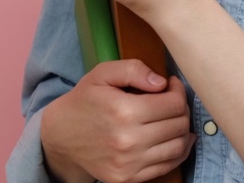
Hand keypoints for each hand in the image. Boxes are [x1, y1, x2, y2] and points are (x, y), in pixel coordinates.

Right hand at [41, 60, 194, 182]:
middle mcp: (128, 141)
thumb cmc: (84, 100)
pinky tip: (173, 138)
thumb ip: (133, 70)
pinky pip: (167, 166)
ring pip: (177, 146)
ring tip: (174, 119)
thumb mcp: (102, 73)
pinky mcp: (128, 178)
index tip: (171, 85)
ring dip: (183, 130)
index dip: (178, 91)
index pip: (174, 104)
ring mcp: (129, 163)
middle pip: (179, 125)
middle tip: (172, 100)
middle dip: (181, 109)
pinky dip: (177, 151)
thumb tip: (162, 83)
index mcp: (124, 111)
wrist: (60, 136)